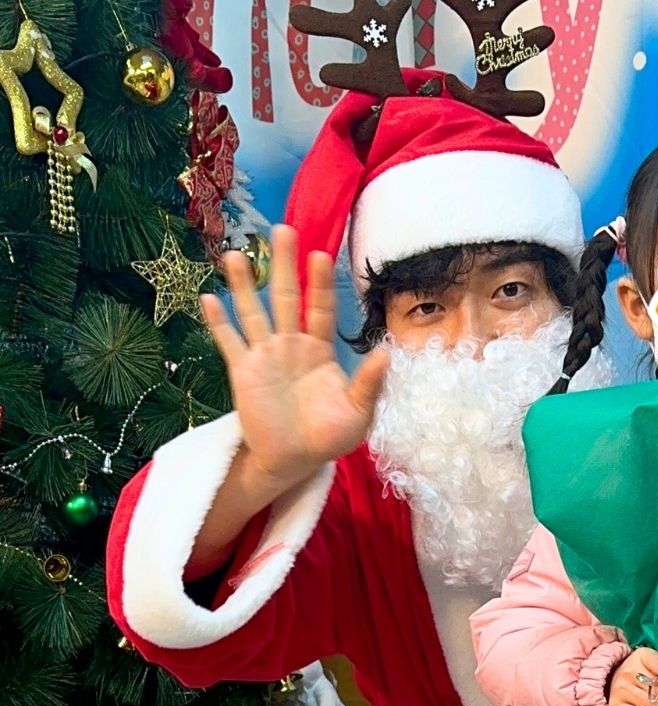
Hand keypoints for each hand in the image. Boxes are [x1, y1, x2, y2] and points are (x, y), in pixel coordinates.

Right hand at [201, 224, 388, 489]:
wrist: (294, 461)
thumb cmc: (329, 436)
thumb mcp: (358, 414)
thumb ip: (369, 384)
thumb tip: (385, 354)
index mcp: (321, 351)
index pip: (322, 309)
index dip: (321, 283)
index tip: (321, 254)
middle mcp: (291, 345)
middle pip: (288, 298)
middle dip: (285, 265)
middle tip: (281, 229)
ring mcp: (265, 356)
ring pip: (254, 312)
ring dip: (245, 285)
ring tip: (235, 254)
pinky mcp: (242, 372)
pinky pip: (229, 342)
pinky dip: (218, 321)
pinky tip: (208, 298)